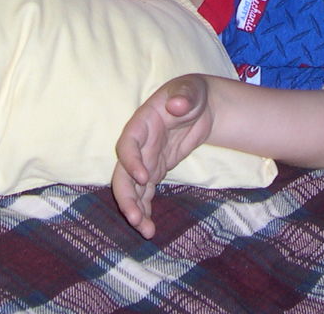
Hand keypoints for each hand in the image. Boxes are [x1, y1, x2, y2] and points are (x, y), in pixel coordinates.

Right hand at [112, 74, 213, 238]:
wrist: (199, 106)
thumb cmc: (191, 94)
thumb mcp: (191, 91)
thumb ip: (183, 96)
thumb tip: (177, 104)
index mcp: (142, 123)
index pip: (128, 144)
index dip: (131, 161)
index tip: (144, 178)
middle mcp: (139, 145)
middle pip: (123, 173)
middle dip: (127, 197)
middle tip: (135, 219)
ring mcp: (145, 159)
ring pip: (132, 188)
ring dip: (135, 209)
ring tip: (146, 231)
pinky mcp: (155, 170)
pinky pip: (145, 192)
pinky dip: (145, 208)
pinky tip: (149, 227)